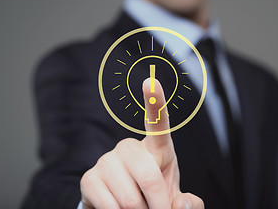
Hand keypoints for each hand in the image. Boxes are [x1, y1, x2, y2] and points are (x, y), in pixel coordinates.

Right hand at [80, 78, 203, 208]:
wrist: (121, 207)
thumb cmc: (153, 196)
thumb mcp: (174, 199)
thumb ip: (188, 204)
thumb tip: (182, 204)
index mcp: (156, 148)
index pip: (158, 123)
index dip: (155, 102)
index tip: (151, 81)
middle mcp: (129, 147)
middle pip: (150, 177)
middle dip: (159, 206)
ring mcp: (107, 161)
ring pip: (131, 199)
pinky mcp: (89, 178)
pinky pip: (110, 206)